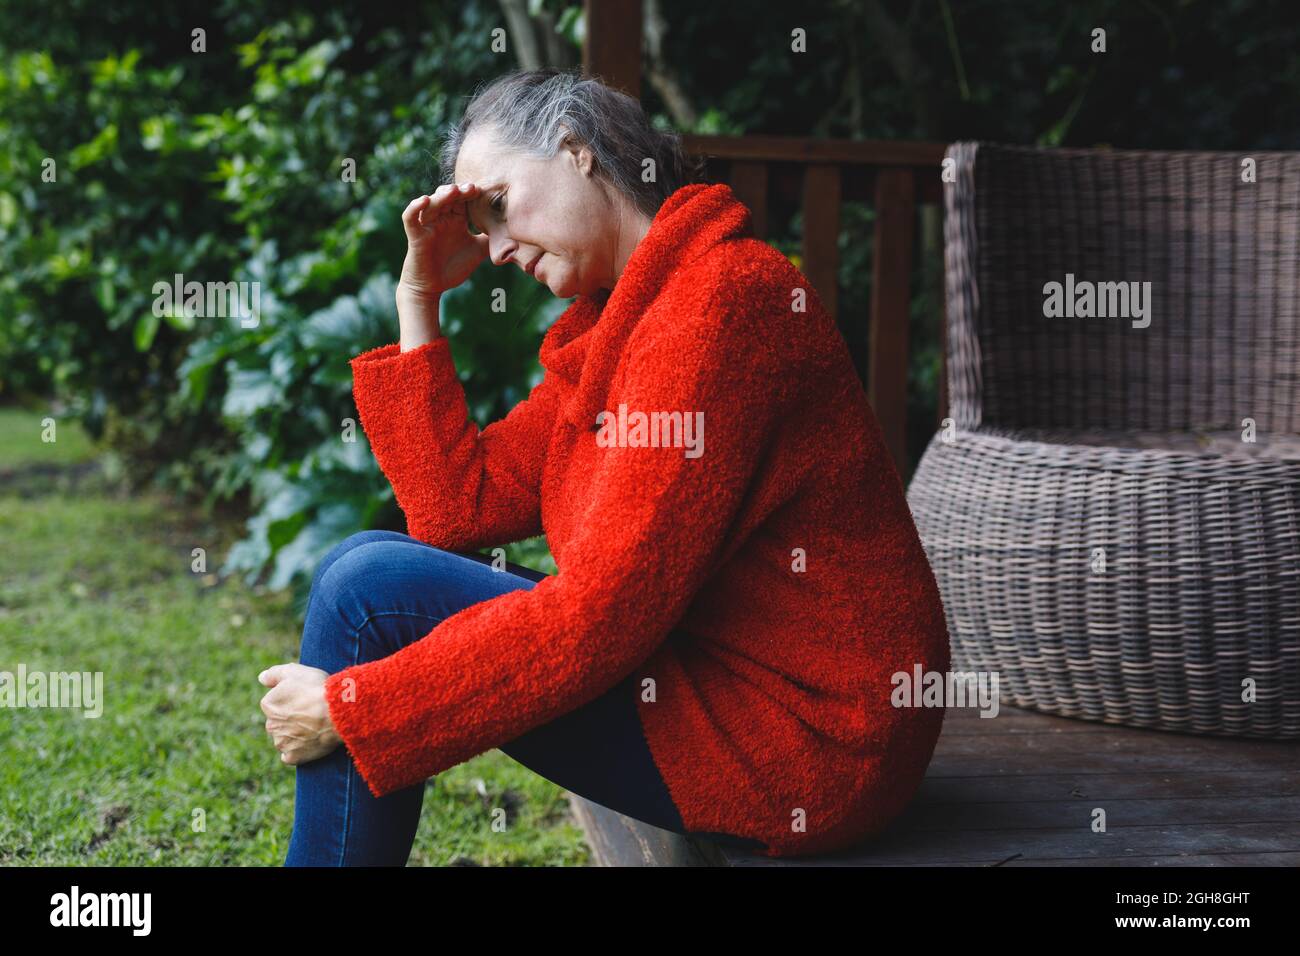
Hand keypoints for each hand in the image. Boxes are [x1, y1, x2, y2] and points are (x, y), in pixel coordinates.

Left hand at [258, 663, 340, 765]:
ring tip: (315, 727)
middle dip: (291, 718)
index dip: (293, 699)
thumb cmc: (317, 689)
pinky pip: (291, 756)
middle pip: (279, 722)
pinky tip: (310, 742)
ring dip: (295, 735)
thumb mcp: (295, 672)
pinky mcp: (293, 757)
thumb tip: (261, 678)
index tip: (306, 698)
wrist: (337, 712)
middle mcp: (271, 725)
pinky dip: (298, 751)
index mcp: (268, 705)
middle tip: (312, 712)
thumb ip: (274, 674)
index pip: (276, 703)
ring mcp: (281, 743)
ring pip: (284, 739)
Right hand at [398, 182, 490, 302]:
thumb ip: (492, 240)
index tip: (485, 192)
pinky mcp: (416, 235)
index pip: (464, 200)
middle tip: (473, 189)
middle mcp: (442, 218)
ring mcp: (428, 225)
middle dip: (460, 191)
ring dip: (441, 195)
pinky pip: (410, 217)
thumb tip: (515, 234)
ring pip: (432, 203)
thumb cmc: (453, 267)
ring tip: (453, 191)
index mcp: (456, 220)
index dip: (472, 194)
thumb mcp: (478, 251)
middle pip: (448, 197)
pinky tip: (425, 200)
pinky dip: (415, 207)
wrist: (433, 288)